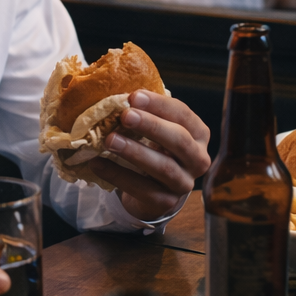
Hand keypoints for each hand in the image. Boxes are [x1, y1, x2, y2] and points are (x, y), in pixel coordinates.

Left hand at [93, 91, 210, 222]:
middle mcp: (198, 159)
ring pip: (163, 167)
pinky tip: (97, 163)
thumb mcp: (155, 129)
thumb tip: (109, 93)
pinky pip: (142, 189)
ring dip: (135, 151)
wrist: (152, 190)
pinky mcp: (166, 202)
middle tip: (125, 115)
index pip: (183, 115)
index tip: (134, 96)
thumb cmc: (153, 149)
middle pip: (179, 140)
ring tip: (109, 140)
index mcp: (198, 134)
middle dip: (151, 126)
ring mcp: (184, 183)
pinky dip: (118, 175)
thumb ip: (142, 112)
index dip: (159, 105)